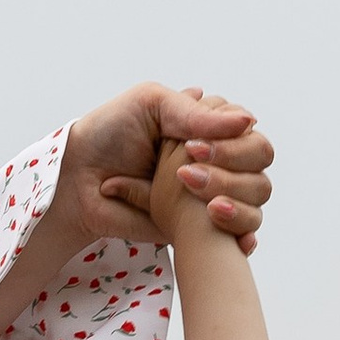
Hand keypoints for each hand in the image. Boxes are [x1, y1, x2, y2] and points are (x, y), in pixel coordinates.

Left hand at [65, 84, 271, 254]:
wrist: (79, 182)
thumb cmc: (108, 134)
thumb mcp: (150, 104)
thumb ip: (196, 113)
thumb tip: (249, 121)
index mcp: (208, 126)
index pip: (249, 132)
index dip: (232, 142)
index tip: (191, 148)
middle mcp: (218, 158)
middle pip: (259, 164)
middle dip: (232, 170)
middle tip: (188, 176)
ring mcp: (213, 193)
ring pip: (256, 197)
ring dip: (234, 199)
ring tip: (203, 205)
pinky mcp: (204, 227)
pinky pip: (243, 233)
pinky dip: (242, 235)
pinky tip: (225, 231)